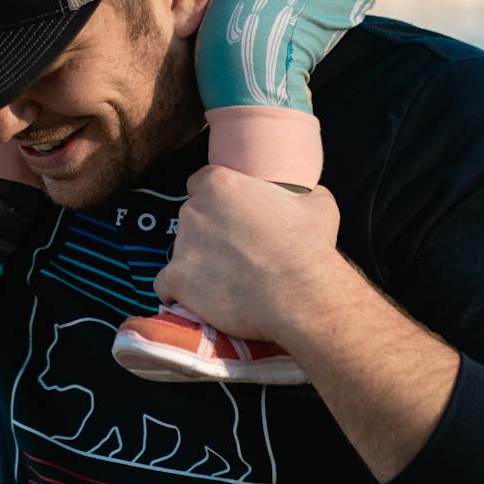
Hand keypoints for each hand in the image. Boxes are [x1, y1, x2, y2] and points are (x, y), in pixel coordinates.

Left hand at [154, 166, 344, 342]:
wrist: (300, 294)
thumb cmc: (309, 246)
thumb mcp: (318, 205)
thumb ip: (304, 195)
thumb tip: (310, 196)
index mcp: (220, 184)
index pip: (201, 183)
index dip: (214, 200)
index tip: (229, 217)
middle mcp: (194, 209)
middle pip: (191, 217)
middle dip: (206, 232)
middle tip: (233, 252)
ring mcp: (182, 245)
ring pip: (180, 251)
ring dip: (196, 263)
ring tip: (223, 281)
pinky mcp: (177, 279)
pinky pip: (165, 284)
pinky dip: (178, 292)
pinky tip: (197, 300)